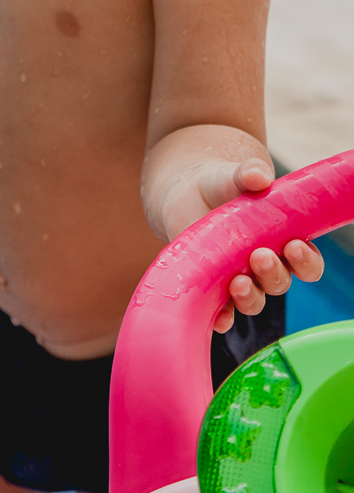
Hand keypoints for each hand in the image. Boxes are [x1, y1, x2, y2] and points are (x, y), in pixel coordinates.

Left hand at [159, 155, 323, 332]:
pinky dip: (222, 318)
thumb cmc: (220, 185)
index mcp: (283, 241)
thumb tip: (259, 175)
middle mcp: (264, 266)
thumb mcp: (233, 176)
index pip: (308, 262)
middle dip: (274, 273)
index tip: (295, 246)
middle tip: (260, 256)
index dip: (306, 260)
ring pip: (254, 301)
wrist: (184, 192)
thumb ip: (247, 174)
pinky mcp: (212, 289)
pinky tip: (218, 316)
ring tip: (238, 282)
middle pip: (280, 282)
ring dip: (250, 297)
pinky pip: (222, 313)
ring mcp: (239, 279)